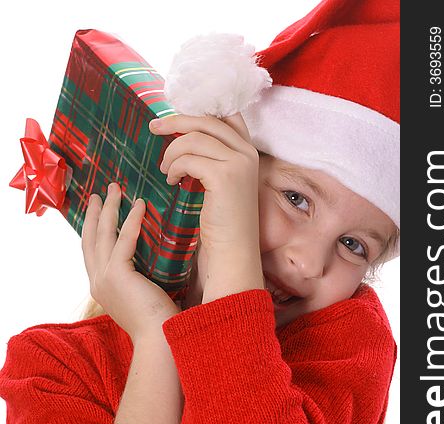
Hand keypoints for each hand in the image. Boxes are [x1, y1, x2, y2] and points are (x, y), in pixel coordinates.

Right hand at [82, 183, 180, 342]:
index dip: (93, 229)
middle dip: (94, 213)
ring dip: (108, 208)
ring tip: (114, 188)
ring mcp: (103, 279)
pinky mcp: (117, 276)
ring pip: (103, 234)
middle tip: (99, 192)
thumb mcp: (143, 296)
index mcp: (101, 288)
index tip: (97, 210)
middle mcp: (97, 282)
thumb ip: (139, 279)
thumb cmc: (159, 322)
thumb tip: (153, 261)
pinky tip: (140, 204)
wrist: (160, 341)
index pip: (92, 252)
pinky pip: (124, 240)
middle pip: (90, 238)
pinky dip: (132, 220)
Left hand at [149, 113, 259, 251]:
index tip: (176, 118)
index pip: (226, 114)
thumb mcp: (221, 182)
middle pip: (207, 120)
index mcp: (249, 152)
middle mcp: (247, 153)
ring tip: (165, 170)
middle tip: (153, 127)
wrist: (233, 251)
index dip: (199, 110)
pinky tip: (172, 180)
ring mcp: (238, 163)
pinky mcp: (224, 176)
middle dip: (176, 121)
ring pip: (194, 138)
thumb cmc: (223, 222)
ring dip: (172, 152)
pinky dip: (174, 167)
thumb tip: (185, 133)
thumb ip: (212, 157)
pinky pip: (188, 159)